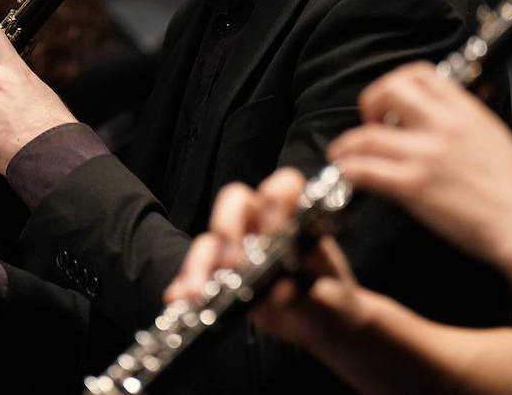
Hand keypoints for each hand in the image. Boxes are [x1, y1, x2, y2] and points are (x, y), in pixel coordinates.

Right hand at [165, 168, 364, 352]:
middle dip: (228, 225)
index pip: (282, 187)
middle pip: (235, 201)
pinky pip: (198, 271)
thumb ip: (307, 292)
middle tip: (231, 260)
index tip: (274, 231)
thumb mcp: (330, 297)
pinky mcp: (223, 274)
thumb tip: (281, 290)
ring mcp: (239, 248)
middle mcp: (263, 225)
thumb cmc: (332, 299)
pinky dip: (186, 283)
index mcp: (295, 217)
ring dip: (201, 261)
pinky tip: (180, 297)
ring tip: (197, 291)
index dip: (275, 202)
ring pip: (210, 237)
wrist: (325, 324)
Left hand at [328, 62, 511, 268]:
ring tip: (342, 154)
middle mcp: (442, 125)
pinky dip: (349, 170)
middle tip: (368, 122)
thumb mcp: (494, 136)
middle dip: (370, 103)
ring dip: (347, 144)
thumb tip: (443, 117)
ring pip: (367, 136)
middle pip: (390, 91)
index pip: (421, 74)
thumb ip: (465, 122)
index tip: (392, 101)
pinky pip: (367, 171)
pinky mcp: (414, 186)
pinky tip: (348, 175)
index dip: (398, 82)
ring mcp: (425, 155)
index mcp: (465, 111)